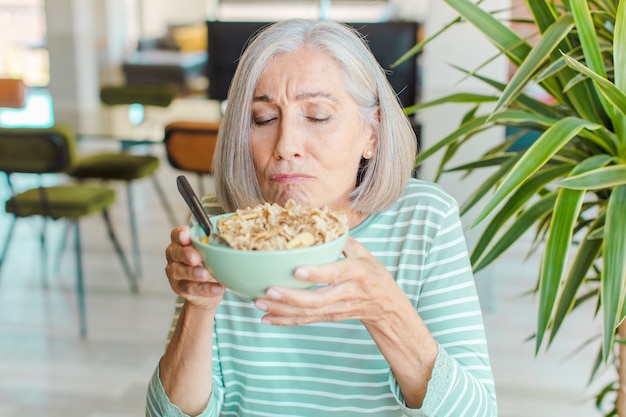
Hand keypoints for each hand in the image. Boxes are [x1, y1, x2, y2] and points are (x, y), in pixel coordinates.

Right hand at [165, 225, 224, 308]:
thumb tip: (236, 237)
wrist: (208, 289)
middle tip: (196, 258)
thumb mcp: (212, 250)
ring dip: (193, 273)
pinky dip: (205, 289)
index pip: (177, 234)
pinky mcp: (180, 288)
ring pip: (180, 272)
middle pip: (177, 253)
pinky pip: (191, 289)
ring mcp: (175, 273)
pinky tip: (217, 288)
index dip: (180, 234)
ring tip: (205, 275)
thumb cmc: (208, 262)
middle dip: (186, 254)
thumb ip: (216, 243)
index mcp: (181, 242)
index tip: (186, 236)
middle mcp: (175, 256)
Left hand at [253, 236, 401, 325]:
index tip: (296, 270)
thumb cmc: (372, 273)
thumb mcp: (362, 252)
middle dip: (291, 298)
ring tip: (258, 303)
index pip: (335, 273)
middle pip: (317, 300)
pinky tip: (266, 318)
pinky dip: (285, 321)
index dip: (317, 274)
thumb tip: (321, 208)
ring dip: (282, 310)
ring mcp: (337, 308)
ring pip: (308, 313)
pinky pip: (305, 321)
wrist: (386, 306)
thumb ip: (339, 235)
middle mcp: (346, 293)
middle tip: (268, 291)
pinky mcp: (329, 317)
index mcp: (356, 272)